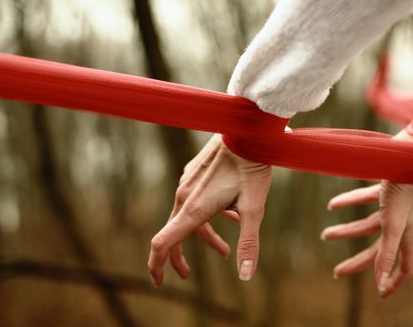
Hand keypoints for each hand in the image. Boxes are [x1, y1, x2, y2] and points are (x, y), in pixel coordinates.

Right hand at [148, 134, 271, 285]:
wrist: (247, 129)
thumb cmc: (252, 167)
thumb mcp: (255, 208)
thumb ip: (249, 242)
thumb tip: (244, 276)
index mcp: (194, 208)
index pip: (163, 243)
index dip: (157, 265)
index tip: (157, 282)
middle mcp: (185, 196)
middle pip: (174, 233)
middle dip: (179, 257)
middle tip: (187, 275)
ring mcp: (188, 183)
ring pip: (189, 217)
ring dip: (205, 236)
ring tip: (225, 251)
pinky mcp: (195, 173)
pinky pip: (195, 200)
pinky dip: (209, 216)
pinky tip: (232, 215)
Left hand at [321, 131, 412, 297]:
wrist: (408, 153)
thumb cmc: (403, 190)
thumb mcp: (392, 225)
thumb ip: (386, 254)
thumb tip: (379, 285)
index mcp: (408, 237)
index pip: (404, 269)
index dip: (393, 282)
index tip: (379, 294)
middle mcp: (402, 225)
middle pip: (377, 251)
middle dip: (357, 263)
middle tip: (336, 272)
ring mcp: (394, 208)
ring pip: (367, 226)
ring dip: (346, 231)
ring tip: (325, 235)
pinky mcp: (386, 190)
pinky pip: (365, 200)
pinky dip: (349, 202)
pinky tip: (332, 205)